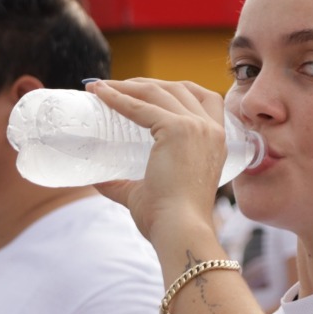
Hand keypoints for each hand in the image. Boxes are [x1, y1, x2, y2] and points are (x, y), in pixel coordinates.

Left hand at [85, 79, 225, 239]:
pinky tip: (99, 94)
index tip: (140, 89)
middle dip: (146, 83)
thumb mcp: (148, 191)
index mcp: (215, 142)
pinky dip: (117, 98)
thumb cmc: (169, 219)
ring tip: (104, 87)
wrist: (181, 229)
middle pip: (179, 88)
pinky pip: (141, 106)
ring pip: (159, 91)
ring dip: (129, 85)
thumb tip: (98, 180)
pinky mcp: (179, 129)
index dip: (169, 90)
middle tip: (117, 87)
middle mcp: (211, 130)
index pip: (201, 100)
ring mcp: (197, 127)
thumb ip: (124, 183)